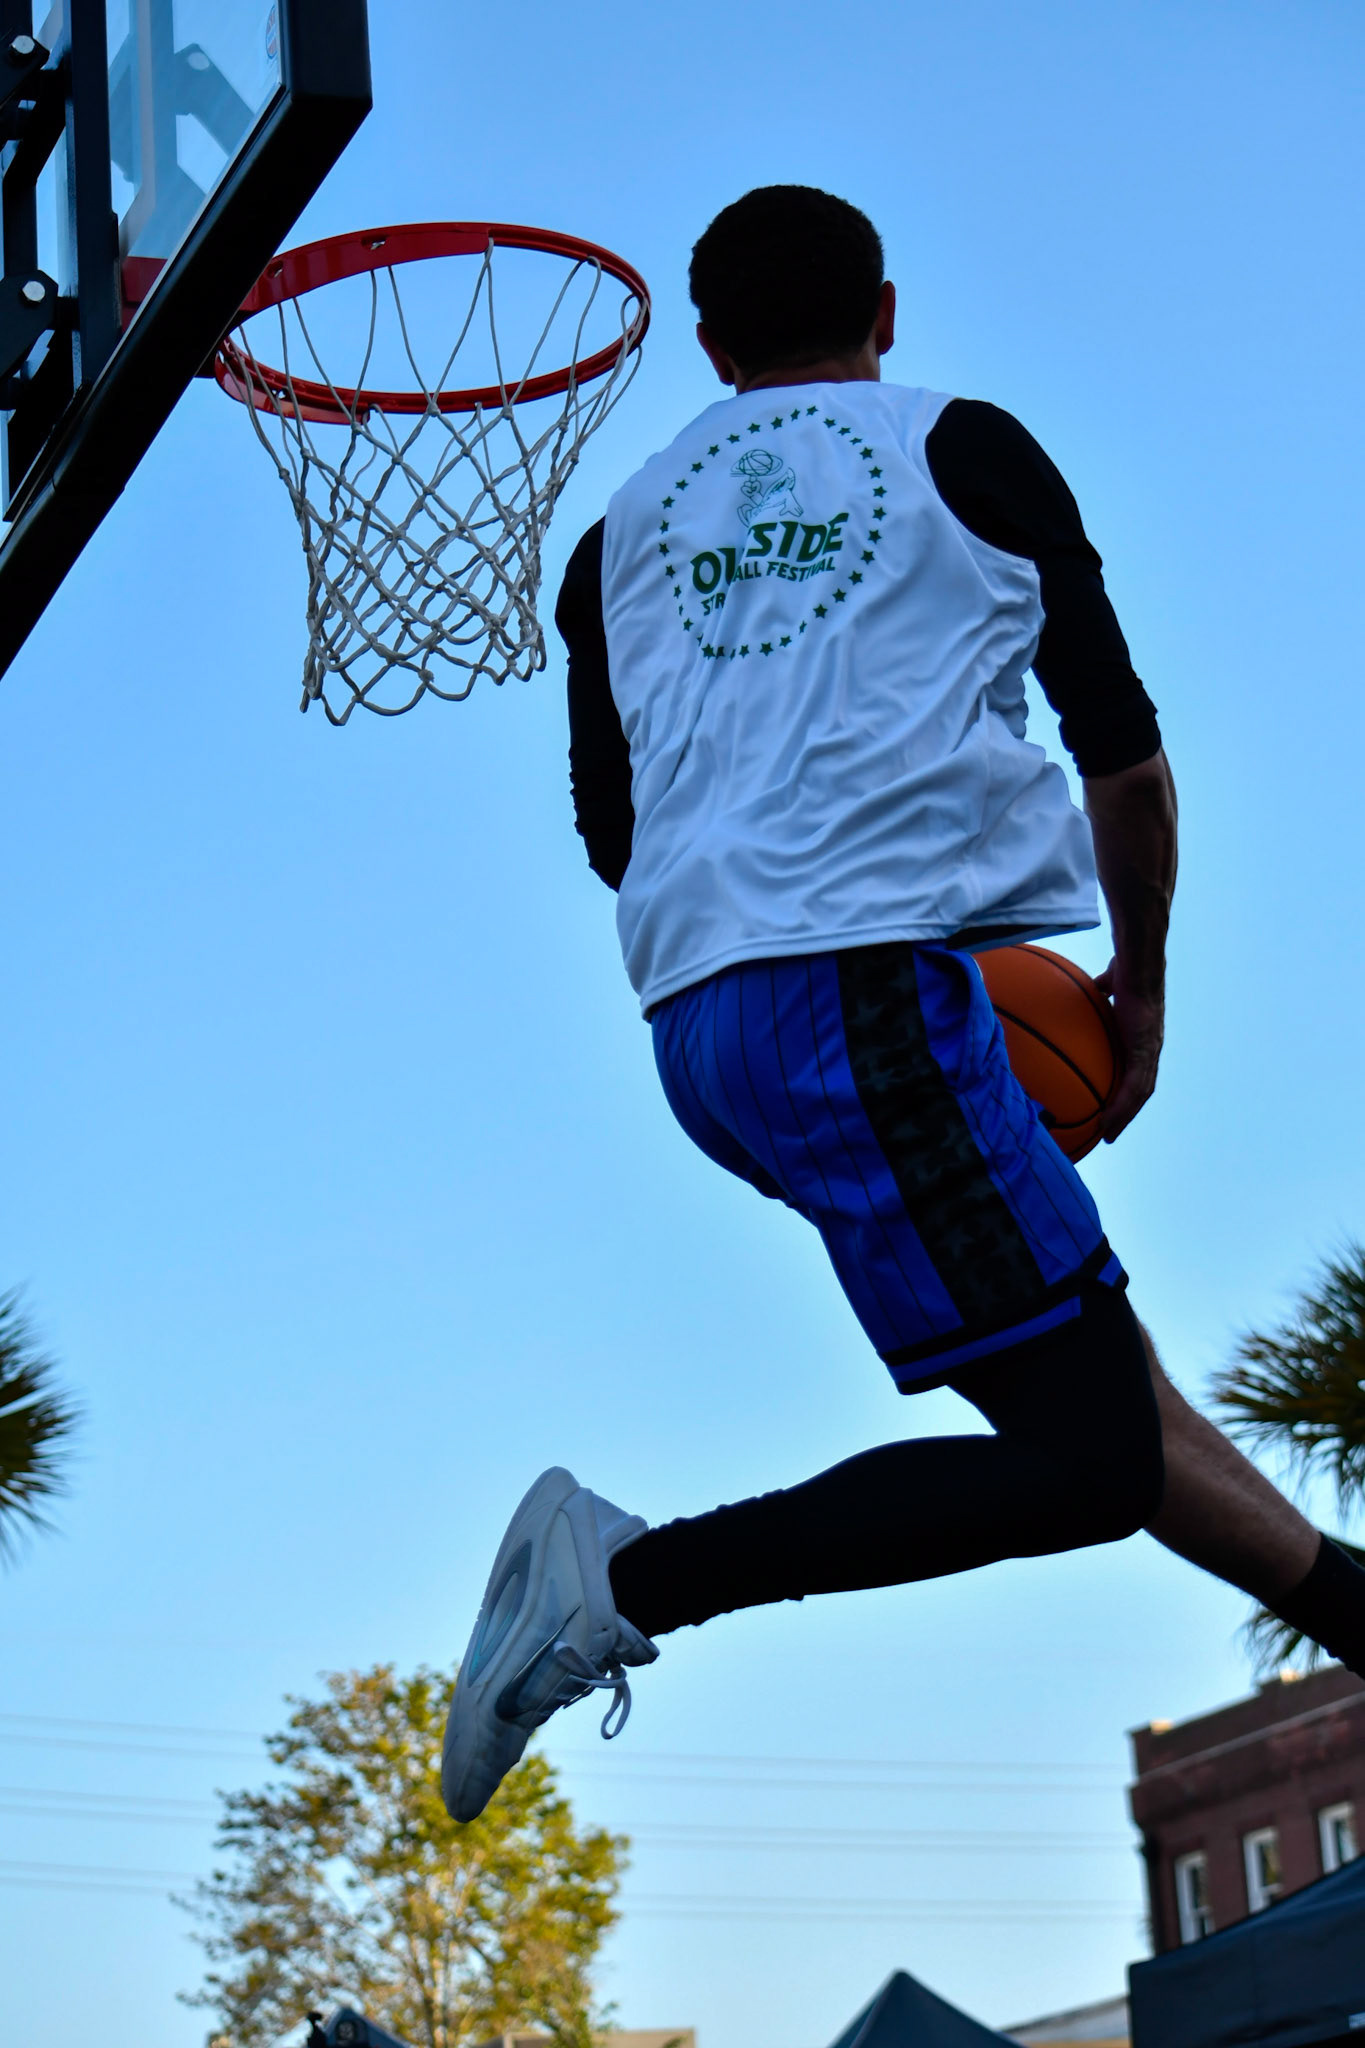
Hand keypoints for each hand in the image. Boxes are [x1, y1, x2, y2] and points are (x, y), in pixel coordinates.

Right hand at [1093, 957, 1163, 1140]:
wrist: (1137, 968)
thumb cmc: (1126, 968)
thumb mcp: (1110, 983)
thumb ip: (1105, 989)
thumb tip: (1094, 986)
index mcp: (1143, 1037)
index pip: (1138, 1071)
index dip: (1128, 1090)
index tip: (1113, 1104)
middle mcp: (1150, 1049)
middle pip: (1142, 1090)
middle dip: (1127, 1112)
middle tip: (1110, 1130)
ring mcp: (1150, 1053)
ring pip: (1140, 1095)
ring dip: (1125, 1117)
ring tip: (1108, 1133)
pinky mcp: (1144, 1054)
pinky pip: (1133, 1088)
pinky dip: (1122, 1108)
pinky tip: (1107, 1120)